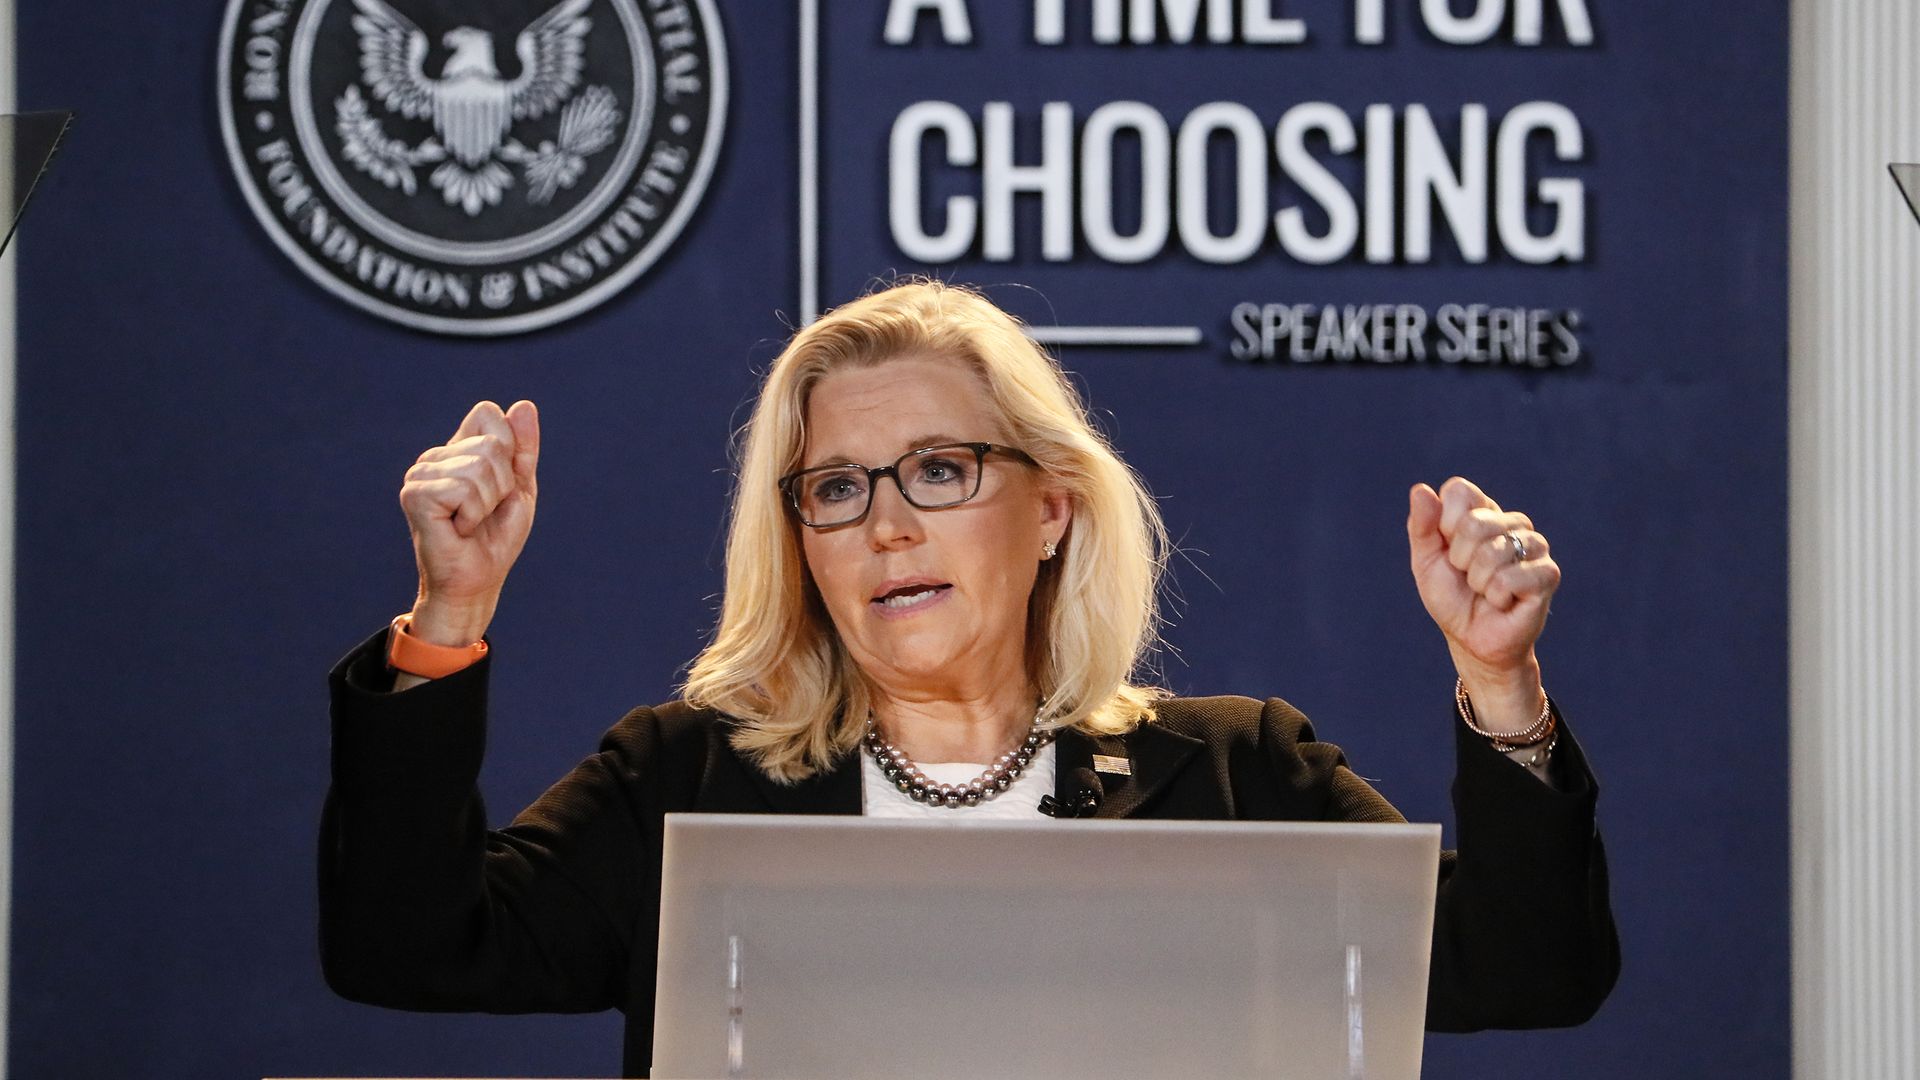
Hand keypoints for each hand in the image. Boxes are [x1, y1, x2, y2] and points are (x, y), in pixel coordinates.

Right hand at [398, 400, 539, 644]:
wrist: (477, 581)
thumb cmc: (495, 538)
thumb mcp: (519, 487)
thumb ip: (522, 448)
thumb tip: (524, 405)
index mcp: (456, 449)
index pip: (488, 413)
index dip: (509, 449)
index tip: (501, 486)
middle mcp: (433, 457)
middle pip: (491, 443)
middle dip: (502, 483)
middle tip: (486, 511)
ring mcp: (420, 474)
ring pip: (479, 466)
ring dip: (488, 502)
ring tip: (472, 521)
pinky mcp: (415, 496)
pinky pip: (464, 489)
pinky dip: (474, 514)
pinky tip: (459, 529)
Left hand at [1406, 477, 1558, 729]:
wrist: (1472, 640)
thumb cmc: (1451, 597)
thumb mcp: (1426, 561)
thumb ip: (1422, 526)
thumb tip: (1421, 490)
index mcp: (1482, 512)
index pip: (1459, 491)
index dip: (1444, 524)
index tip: (1448, 550)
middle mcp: (1512, 522)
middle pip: (1474, 524)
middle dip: (1459, 559)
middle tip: (1468, 576)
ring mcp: (1535, 546)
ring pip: (1493, 552)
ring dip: (1478, 581)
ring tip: (1485, 590)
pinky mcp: (1548, 573)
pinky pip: (1510, 578)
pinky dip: (1496, 596)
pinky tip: (1503, 601)